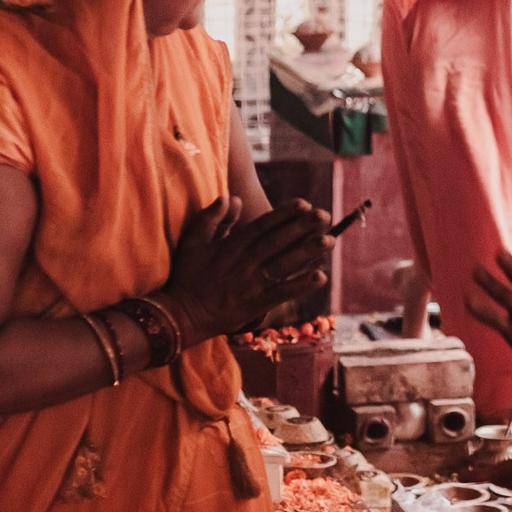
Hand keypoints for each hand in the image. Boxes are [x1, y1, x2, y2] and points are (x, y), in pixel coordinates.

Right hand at [160, 197, 331, 339]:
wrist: (181, 315)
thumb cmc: (187, 276)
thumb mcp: (193, 242)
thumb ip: (211, 218)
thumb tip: (231, 197)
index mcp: (231, 247)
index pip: (262, 226)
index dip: (283, 215)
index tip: (304, 204)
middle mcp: (244, 263)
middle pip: (277, 242)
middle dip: (302, 227)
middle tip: (325, 215)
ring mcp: (251, 284)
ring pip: (283, 265)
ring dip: (307, 253)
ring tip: (330, 241)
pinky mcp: (255, 305)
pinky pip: (281, 293)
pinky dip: (301, 286)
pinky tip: (321, 277)